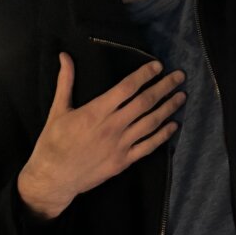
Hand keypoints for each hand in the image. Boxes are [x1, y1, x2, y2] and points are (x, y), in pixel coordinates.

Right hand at [18, 53, 185, 219]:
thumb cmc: (53, 142)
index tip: (158, 66)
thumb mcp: (57, 110)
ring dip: (168, 108)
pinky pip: (148, 146)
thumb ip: (65, 82)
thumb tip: (64, 56)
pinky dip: (163, 135)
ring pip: (151, 123)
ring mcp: (120, 145)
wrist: (54, 178)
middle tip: (179, 76)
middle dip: (164, 87)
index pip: (126, 88)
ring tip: (182, 96)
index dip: (144, 75)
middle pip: (144, 103)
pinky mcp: (123, 161)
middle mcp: (112, 126)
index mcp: (96, 111)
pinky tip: (173, 125)